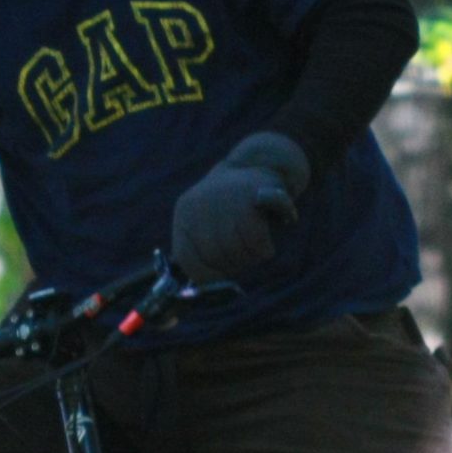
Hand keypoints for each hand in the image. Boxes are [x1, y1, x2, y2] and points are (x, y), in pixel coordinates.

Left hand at [170, 133, 310, 284]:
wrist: (260, 163)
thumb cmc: (234, 206)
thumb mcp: (209, 222)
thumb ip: (203, 251)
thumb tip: (200, 289)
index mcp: (185, 212)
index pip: (188, 260)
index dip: (206, 275)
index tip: (221, 274)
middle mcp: (200, 204)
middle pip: (215, 257)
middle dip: (233, 264)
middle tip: (244, 255)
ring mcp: (225, 199)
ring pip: (236, 251)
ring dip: (250, 257)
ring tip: (255, 245)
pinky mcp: (252, 197)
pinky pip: (256, 242)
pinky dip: (263, 249)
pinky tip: (266, 242)